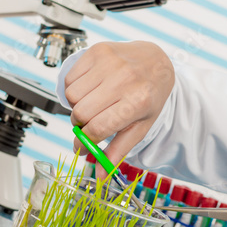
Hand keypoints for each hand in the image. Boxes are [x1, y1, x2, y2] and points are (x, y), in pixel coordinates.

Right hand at [64, 41, 173, 165]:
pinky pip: (70, 77)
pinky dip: (74, 87)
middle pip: (81, 112)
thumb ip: (118, 150)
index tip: (80, 147)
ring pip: (72, 95)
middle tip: (89, 123)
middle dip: (80, 123)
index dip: (84, 142)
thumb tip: (99, 175)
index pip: (99, 128)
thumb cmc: (148, 95)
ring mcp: (110, 62)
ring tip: (92, 103)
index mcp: (138, 102)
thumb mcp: (140, 125)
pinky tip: (90, 88)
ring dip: (77, 105)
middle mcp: (124, 79)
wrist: (156, 61)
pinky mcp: (97, 50)